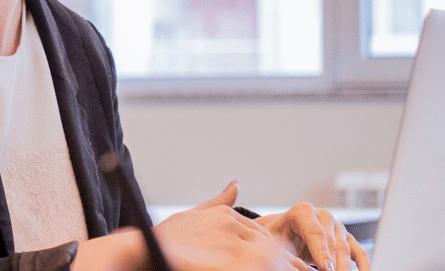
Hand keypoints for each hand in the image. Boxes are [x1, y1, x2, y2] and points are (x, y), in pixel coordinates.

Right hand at [151, 181, 311, 270]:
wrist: (142, 251)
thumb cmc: (165, 241)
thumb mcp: (193, 215)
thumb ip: (218, 202)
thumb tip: (236, 182)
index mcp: (226, 217)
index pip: (262, 236)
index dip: (274, 255)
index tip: (286, 264)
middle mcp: (230, 226)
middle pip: (270, 247)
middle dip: (285, 262)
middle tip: (302, 269)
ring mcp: (229, 243)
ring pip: (267, 257)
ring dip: (281, 264)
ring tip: (297, 270)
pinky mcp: (227, 259)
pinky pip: (257, 262)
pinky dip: (270, 265)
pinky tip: (275, 267)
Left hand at [253, 201, 369, 270]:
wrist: (282, 232)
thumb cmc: (276, 238)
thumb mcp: (274, 242)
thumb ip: (281, 250)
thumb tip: (291, 264)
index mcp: (303, 212)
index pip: (315, 233)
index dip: (321, 253)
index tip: (325, 269)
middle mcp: (323, 215)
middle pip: (332, 243)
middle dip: (334, 265)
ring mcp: (337, 226)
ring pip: (345, 250)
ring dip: (346, 268)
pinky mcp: (346, 238)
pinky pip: (358, 252)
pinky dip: (363, 265)